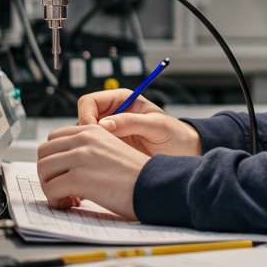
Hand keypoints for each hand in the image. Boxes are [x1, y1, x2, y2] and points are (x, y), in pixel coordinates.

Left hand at [36, 124, 148, 218]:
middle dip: (49, 173)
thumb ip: (89, 149)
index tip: (65, 174)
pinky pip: (51, 189)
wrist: (155, 185)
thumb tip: (63, 164)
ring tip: (68, 197)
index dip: (55, 159)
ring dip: (51, 187)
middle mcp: (84, 139)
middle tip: (63, 188)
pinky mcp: (79, 177)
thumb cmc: (137, 175)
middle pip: (43, 153)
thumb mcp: (112, 150)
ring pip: (43, 170)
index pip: (54, 138)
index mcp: (92, 130)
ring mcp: (80, 157)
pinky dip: (56, 200)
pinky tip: (72, 204)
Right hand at [76, 90, 202, 157]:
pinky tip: (101, 166)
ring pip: (84, 137)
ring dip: (87, 147)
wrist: (184, 153)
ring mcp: (110, 133)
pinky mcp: (110, 149)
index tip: (93, 132)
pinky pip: (92, 151)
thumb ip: (131, 122)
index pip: (89, 102)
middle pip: (82, 120)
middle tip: (94, 149)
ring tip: (99, 160)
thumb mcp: (156, 125)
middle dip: (83, 134)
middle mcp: (112, 115)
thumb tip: (104, 125)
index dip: (86, 116)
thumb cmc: (175, 134)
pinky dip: (91, 158)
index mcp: (121, 100)